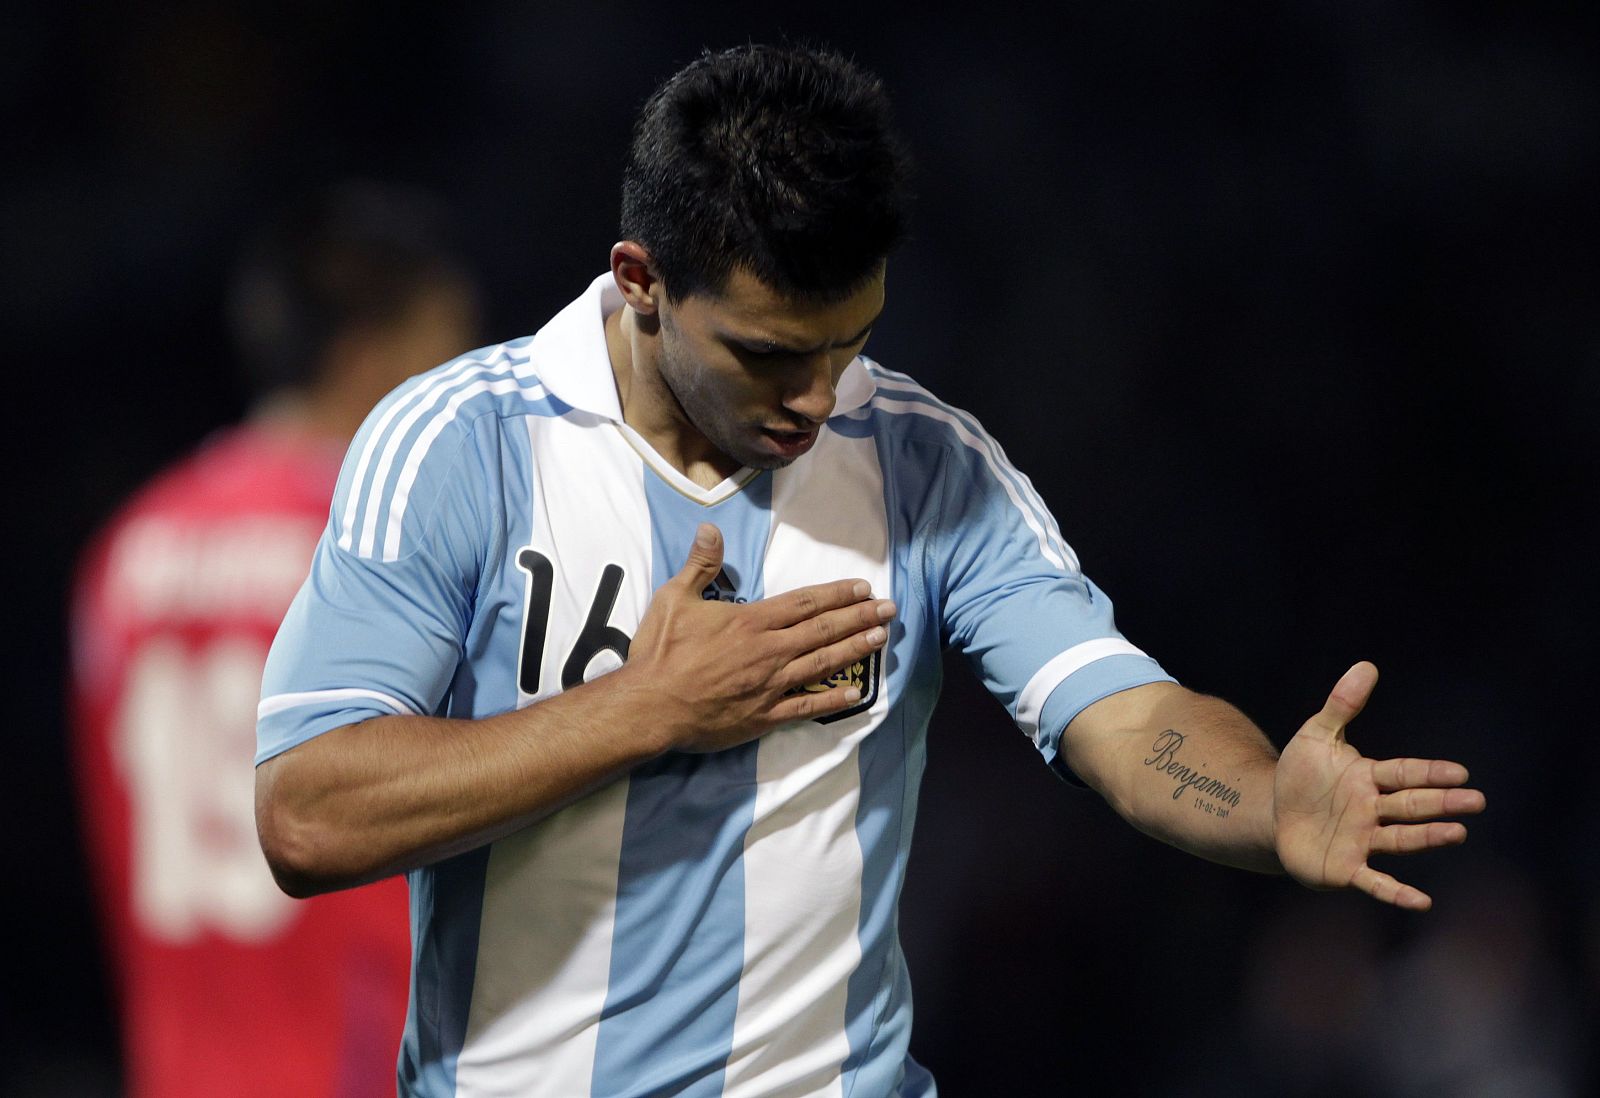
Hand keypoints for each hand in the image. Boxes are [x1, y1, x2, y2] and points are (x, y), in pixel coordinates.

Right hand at [619, 523, 894, 751]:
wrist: (651, 706)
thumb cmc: (661, 653)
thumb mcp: (675, 599)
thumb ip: (699, 564)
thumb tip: (711, 529)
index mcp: (751, 622)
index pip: (805, 603)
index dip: (837, 594)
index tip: (863, 587)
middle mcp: (770, 651)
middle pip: (824, 630)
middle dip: (860, 617)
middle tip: (890, 609)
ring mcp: (771, 685)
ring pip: (823, 663)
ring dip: (856, 649)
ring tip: (881, 638)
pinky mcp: (765, 715)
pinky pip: (807, 705)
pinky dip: (833, 699)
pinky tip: (856, 693)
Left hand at [1273, 662, 1485, 909]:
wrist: (1271, 816)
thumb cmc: (1300, 776)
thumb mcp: (1316, 736)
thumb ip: (1341, 705)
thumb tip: (1367, 665)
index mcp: (1368, 779)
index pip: (1404, 773)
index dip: (1429, 773)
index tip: (1459, 772)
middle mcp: (1372, 811)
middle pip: (1411, 806)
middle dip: (1441, 803)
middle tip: (1476, 801)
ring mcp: (1361, 841)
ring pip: (1400, 839)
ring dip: (1427, 837)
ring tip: (1457, 832)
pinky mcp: (1346, 869)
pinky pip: (1375, 882)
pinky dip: (1397, 893)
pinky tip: (1422, 902)